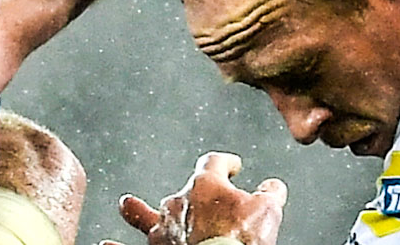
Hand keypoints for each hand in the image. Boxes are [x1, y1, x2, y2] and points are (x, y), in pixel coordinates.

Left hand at [111, 152, 286, 244]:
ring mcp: (163, 229)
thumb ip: (271, 193)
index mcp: (205, 184)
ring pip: (144, 214)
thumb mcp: (269, 210)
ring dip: (137, 209)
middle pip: (184, 189)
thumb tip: (273, 186)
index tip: (233, 166)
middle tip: (209, 203)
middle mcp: (178, 202)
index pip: (214, 161)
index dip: (226, 162)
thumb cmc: (242, 238)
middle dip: (195, 193)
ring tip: (126, 204)